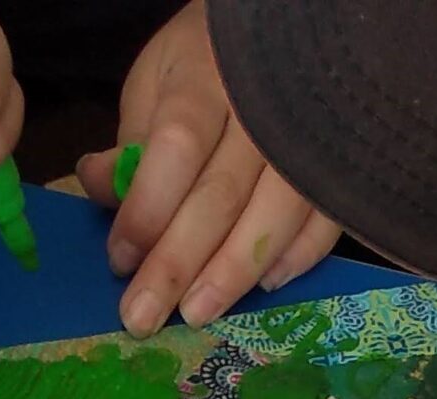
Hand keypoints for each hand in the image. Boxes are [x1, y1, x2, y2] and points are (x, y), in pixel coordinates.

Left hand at [82, 0, 340, 334]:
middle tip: (144, 316)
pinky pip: (323, 225)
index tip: (120, 258)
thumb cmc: (207, 68)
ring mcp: (307, 143)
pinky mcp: (337, 172)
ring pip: (273, 219)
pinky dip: (295, 259)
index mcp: (207, 78)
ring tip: (197, 313)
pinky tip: (263, 287)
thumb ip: (132, 141)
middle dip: (178, 263)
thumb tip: (99, 187)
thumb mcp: (156, 82)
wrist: (281, 44)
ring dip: (232, 274)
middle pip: (221, 197)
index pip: (177, 148)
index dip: (148, 209)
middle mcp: (261, 113)